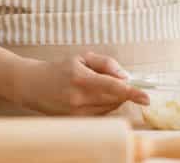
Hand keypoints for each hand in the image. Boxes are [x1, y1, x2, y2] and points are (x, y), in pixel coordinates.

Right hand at [14, 52, 149, 114]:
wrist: (33, 85)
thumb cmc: (58, 69)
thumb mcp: (81, 58)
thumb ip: (106, 63)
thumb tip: (125, 76)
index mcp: (81, 78)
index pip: (113, 87)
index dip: (132, 92)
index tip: (146, 97)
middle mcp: (79, 98)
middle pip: (114, 99)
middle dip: (123, 91)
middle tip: (117, 82)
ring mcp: (77, 112)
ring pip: (109, 108)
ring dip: (113, 98)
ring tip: (97, 87)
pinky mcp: (76, 121)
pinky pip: (100, 115)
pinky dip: (104, 106)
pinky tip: (93, 97)